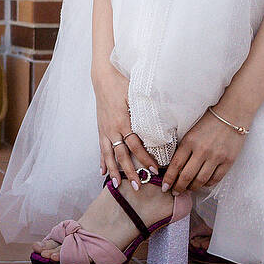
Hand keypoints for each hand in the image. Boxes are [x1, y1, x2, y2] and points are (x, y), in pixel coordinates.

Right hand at [91, 62, 158, 188]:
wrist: (103, 77)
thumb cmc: (122, 84)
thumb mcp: (137, 95)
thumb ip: (147, 110)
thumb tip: (163, 122)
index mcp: (123, 121)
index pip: (136, 145)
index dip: (145, 158)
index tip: (153, 169)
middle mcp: (113, 129)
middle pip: (122, 155)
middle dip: (130, 171)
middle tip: (139, 186)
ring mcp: (105, 130)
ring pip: (109, 155)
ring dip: (114, 171)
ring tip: (117, 185)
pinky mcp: (100, 129)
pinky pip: (101, 148)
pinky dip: (102, 160)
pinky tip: (102, 171)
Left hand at [161, 108, 246, 194]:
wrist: (232, 114)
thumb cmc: (209, 122)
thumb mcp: (191, 132)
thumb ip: (184, 148)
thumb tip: (175, 167)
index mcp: (190, 141)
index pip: (175, 165)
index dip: (169, 179)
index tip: (165, 186)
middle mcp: (202, 150)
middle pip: (187, 176)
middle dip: (178, 187)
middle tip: (175, 192)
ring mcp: (216, 157)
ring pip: (201, 180)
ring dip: (193, 188)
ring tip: (188, 189)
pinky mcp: (228, 161)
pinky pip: (215, 179)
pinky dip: (208, 184)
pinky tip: (203, 184)